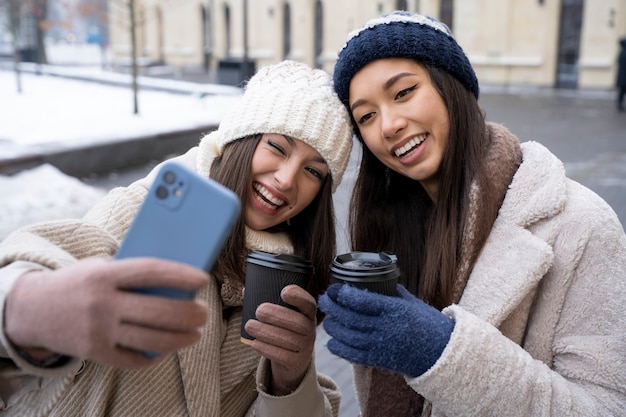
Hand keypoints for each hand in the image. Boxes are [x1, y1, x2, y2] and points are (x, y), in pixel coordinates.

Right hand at [5, 257, 208, 368]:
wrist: (31, 309)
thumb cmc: (79, 282)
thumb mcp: (100, 267)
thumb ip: (132, 273)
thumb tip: (177, 281)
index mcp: (105, 275)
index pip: (151, 272)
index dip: (181, 275)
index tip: (204, 279)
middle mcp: (101, 303)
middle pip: (158, 311)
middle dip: (189, 314)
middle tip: (205, 313)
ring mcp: (97, 331)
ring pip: (152, 339)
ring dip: (182, 338)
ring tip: (196, 333)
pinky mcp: (94, 353)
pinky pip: (134, 359)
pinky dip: (156, 355)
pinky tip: (168, 348)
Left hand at [244, 284, 316, 395]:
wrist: (291, 361)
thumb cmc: (283, 330)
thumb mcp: (281, 316)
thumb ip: (267, 302)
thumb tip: (246, 291)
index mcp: (307, 314)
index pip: (309, 304)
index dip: (299, 297)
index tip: (283, 292)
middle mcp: (310, 330)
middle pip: (299, 323)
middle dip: (277, 315)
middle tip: (259, 311)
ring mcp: (305, 348)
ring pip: (288, 340)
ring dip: (266, 332)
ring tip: (250, 326)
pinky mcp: (296, 363)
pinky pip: (282, 356)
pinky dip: (266, 348)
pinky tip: (254, 342)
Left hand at [318, 283, 453, 377]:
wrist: (441, 353)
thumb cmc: (427, 323)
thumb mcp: (411, 302)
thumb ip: (392, 292)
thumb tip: (375, 279)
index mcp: (393, 309)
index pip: (362, 300)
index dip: (344, 294)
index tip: (335, 288)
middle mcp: (385, 327)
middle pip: (350, 317)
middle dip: (333, 307)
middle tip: (324, 299)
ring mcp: (381, 345)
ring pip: (348, 337)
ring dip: (334, 327)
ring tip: (328, 320)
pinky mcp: (379, 360)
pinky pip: (353, 355)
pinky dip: (340, 349)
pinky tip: (332, 342)